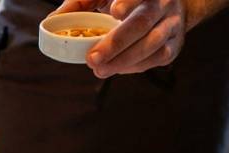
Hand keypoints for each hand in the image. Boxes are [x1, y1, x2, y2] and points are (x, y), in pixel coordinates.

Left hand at [51, 0, 186, 78]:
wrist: (171, 5)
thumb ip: (81, 2)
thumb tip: (53, 20)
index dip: (128, 1)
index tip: (114, 12)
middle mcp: (162, 3)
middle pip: (141, 23)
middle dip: (115, 44)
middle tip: (92, 59)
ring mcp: (172, 24)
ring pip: (151, 44)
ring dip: (123, 61)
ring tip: (99, 70)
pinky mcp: (175, 45)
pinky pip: (157, 58)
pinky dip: (135, 66)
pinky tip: (117, 69)